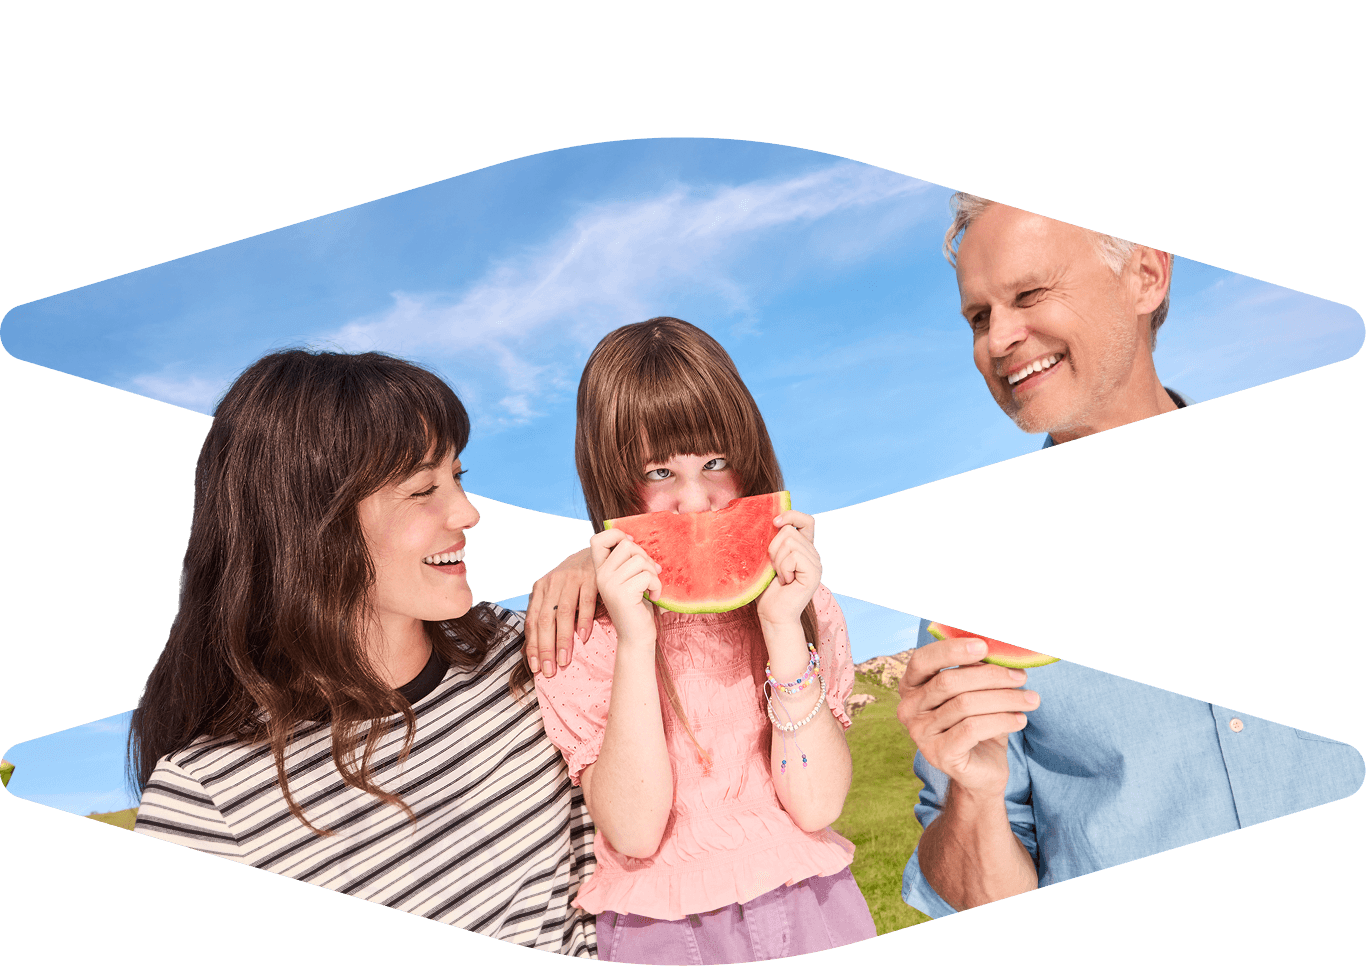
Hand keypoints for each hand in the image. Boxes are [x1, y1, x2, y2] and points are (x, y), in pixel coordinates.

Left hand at [525, 547, 596, 677]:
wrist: (595, 553)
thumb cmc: (573, 581)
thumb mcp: (554, 594)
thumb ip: (544, 616)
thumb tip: (532, 650)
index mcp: (540, 589)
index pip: (532, 621)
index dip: (532, 645)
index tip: (535, 667)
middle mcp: (552, 582)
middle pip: (545, 619)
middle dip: (546, 647)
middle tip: (549, 670)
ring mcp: (571, 578)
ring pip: (563, 613)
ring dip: (563, 639)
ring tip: (565, 659)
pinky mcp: (590, 576)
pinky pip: (586, 601)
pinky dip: (584, 620)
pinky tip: (584, 637)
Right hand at [589, 529, 661, 646]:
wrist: (636, 637)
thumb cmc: (637, 607)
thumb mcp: (629, 579)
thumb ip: (629, 561)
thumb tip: (636, 538)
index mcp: (600, 571)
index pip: (598, 539)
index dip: (617, 534)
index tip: (632, 545)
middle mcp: (601, 576)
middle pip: (627, 545)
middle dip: (644, 557)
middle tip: (649, 575)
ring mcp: (610, 584)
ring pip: (640, 560)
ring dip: (652, 574)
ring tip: (650, 588)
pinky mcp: (623, 593)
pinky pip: (647, 575)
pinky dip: (656, 586)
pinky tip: (653, 597)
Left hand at [756, 510, 819, 630]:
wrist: (772, 613)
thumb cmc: (767, 589)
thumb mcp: (768, 559)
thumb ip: (774, 540)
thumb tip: (771, 520)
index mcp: (804, 548)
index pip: (806, 520)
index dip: (791, 515)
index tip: (774, 522)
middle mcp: (813, 554)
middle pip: (790, 530)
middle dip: (774, 548)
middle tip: (776, 569)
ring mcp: (816, 563)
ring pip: (790, 541)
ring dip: (778, 560)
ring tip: (781, 577)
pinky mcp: (814, 573)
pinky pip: (794, 556)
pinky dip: (783, 568)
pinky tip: (786, 582)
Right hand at [896, 635, 1037, 798]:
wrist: (982, 771)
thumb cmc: (979, 724)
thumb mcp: (976, 692)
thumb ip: (977, 670)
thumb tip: (999, 645)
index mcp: (912, 687)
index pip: (922, 660)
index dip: (951, 650)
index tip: (983, 646)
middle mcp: (909, 709)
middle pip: (949, 682)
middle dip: (990, 676)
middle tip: (1020, 676)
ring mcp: (920, 734)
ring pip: (965, 705)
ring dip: (1004, 699)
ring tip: (1030, 699)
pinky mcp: (939, 754)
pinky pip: (972, 728)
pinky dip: (1002, 720)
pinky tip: (1020, 719)